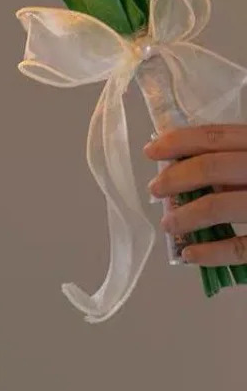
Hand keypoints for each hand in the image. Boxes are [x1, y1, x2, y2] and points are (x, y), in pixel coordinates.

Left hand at [144, 125, 246, 264]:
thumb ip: (239, 161)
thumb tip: (186, 168)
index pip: (218, 136)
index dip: (179, 141)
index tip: (152, 150)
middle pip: (213, 168)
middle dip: (175, 179)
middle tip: (156, 189)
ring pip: (219, 206)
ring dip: (184, 217)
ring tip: (169, 224)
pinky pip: (241, 248)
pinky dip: (209, 252)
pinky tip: (190, 254)